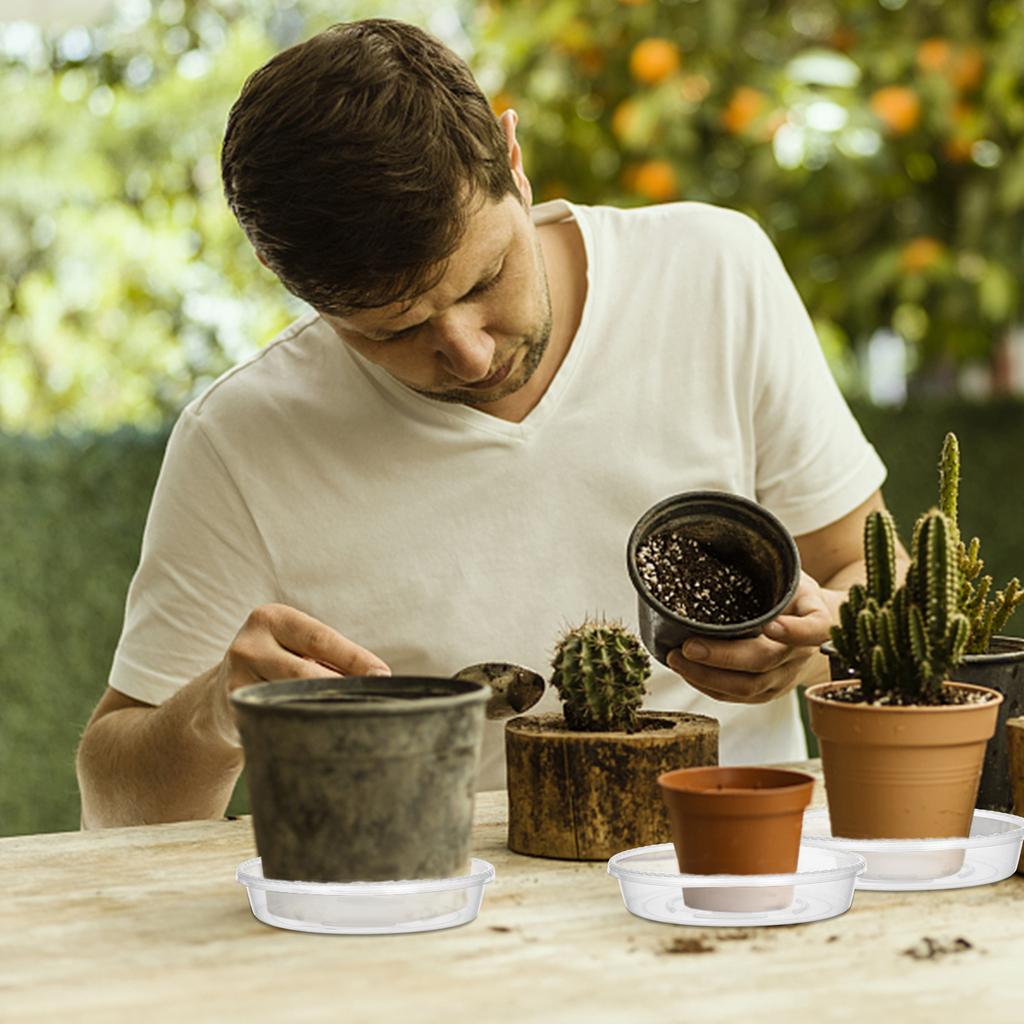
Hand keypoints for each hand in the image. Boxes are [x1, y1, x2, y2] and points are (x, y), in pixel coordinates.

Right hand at [210, 603, 390, 744]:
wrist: (220, 695)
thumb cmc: (278, 665)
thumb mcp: (298, 648)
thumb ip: (332, 657)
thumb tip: (377, 677)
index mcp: (272, 619)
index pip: (321, 639)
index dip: (355, 658)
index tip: (382, 676)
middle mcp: (248, 645)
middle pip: (304, 672)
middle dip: (341, 689)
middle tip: (371, 704)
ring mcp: (236, 680)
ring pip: (289, 700)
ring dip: (321, 711)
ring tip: (348, 720)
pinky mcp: (233, 711)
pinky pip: (275, 720)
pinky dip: (299, 726)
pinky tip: (316, 733)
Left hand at [665, 571, 832, 703]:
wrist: (808, 618)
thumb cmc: (788, 588)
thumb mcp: (786, 570)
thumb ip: (766, 566)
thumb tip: (713, 544)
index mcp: (814, 618)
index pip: (814, 628)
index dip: (794, 631)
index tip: (770, 624)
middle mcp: (802, 652)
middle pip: (765, 661)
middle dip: (722, 657)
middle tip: (687, 647)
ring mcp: (786, 675)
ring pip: (748, 687)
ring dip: (708, 677)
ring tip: (676, 659)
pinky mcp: (769, 690)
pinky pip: (739, 696)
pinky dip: (710, 687)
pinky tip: (687, 671)